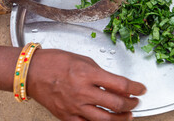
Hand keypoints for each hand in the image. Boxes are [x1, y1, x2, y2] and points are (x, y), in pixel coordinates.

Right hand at [26, 49, 145, 120]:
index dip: (136, 88)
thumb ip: (100, 73)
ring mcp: (75, 107)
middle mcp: (83, 92)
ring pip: (106, 120)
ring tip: (127, 115)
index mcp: (88, 74)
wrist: (32, 72)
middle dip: (132, 104)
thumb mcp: (83, 60)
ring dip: (121, 119)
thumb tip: (116, 84)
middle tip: (136, 102)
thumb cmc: (55, 62)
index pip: (120, 85)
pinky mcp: (67, 117)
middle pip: (117, 104)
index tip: (141, 88)